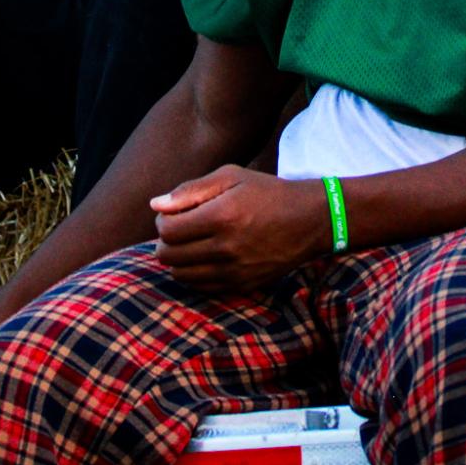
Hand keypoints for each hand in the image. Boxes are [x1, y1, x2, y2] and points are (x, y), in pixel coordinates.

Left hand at [151, 165, 327, 292]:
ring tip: (191, 243)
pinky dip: (193, 274)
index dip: (162, 220)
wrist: (310, 221)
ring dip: (177, 259)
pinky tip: (204, 258)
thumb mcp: (231, 177)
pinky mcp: (242, 285)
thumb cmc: (267, 192)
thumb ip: (190, 190)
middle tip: (179, 229)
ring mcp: (234, 271)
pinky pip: (200, 287)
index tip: (173, 213)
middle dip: (166, 241)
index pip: (167, 229)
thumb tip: (155, 205)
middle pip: (169, 255)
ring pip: (180, 275)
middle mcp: (226, 247)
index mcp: (222, 216)